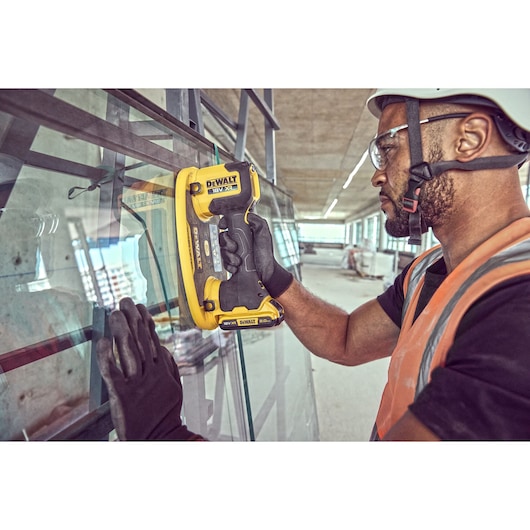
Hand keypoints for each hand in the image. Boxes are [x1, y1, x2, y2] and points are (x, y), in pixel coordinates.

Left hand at [96, 297, 199, 440]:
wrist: (160, 438)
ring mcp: (137, 384)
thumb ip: (169, 366)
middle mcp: (150, 374)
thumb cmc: (165, 415)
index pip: (153, 340)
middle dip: (133, 319)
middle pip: (141, 342)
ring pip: (129, 352)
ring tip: (116, 314)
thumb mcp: (173, 387)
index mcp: (162, 371)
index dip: (146, 322)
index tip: (140, 308)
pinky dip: (107, 356)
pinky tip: (103, 342)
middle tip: (125, 302)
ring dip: (122, 330)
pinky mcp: (123, 395)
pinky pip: (112, 372)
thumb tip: (163, 347)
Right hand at [218, 212, 292, 297]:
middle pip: (222, 237)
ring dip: (229, 256)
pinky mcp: (231, 263)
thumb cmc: (266, 253)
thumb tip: (247, 215)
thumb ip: (257, 222)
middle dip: (227, 243)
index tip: (223, 226)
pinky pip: (224, 262)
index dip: (223, 223)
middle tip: (235, 248)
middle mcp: (237, 240)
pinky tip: (236, 267)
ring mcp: (233, 252)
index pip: (228, 223)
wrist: (266, 273)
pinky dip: (229, 265)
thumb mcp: (264, 234)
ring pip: (222, 250)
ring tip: (238, 261)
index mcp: (243, 231)